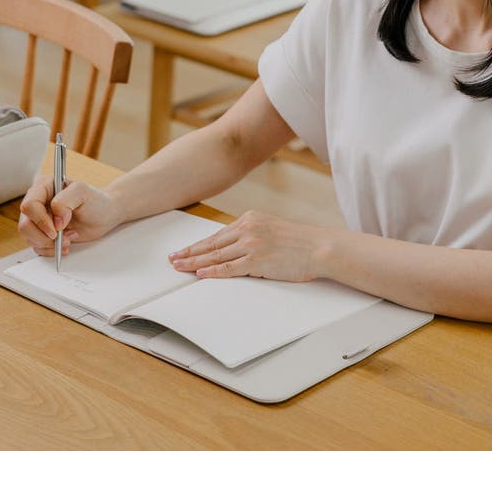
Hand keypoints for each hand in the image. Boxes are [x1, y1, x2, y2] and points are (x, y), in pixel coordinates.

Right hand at [18, 176, 120, 257]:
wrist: (105, 215)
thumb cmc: (95, 200)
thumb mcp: (83, 192)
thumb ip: (66, 200)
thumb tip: (56, 220)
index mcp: (44, 187)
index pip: (29, 205)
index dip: (40, 220)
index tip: (56, 229)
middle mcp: (38, 203)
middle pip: (25, 225)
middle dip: (44, 236)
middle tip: (62, 237)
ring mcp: (40, 219)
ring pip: (29, 238)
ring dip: (49, 243)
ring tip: (69, 238)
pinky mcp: (44, 233)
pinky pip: (37, 246)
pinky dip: (51, 249)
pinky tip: (66, 243)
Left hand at [168, 210, 332, 281]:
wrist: (319, 247)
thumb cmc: (299, 242)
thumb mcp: (272, 229)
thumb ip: (252, 235)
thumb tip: (234, 247)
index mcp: (250, 219)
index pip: (218, 234)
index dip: (198, 244)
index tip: (184, 250)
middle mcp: (248, 228)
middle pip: (211, 244)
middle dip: (189, 252)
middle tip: (172, 259)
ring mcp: (251, 244)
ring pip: (215, 255)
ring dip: (194, 262)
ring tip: (179, 267)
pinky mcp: (257, 260)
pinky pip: (228, 268)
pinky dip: (212, 271)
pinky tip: (200, 273)